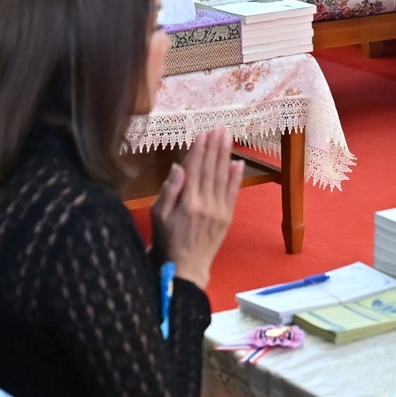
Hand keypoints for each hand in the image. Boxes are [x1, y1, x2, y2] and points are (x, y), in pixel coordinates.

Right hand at [149, 127, 242, 290]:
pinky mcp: (227, 217)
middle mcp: (205, 204)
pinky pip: (233, 193)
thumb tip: (178, 167)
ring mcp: (218, 211)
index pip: (195, 169)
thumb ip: (168, 190)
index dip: (199, 149)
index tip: (202, 133)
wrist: (186, 268)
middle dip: (214, 147)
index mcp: (187, 202)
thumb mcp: (158, 215)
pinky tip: (238, 162)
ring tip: (227, 137)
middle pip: (210, 169)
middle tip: (218, 128)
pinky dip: (236, 177)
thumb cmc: (167, 240)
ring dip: (225, 156)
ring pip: (223, 177)